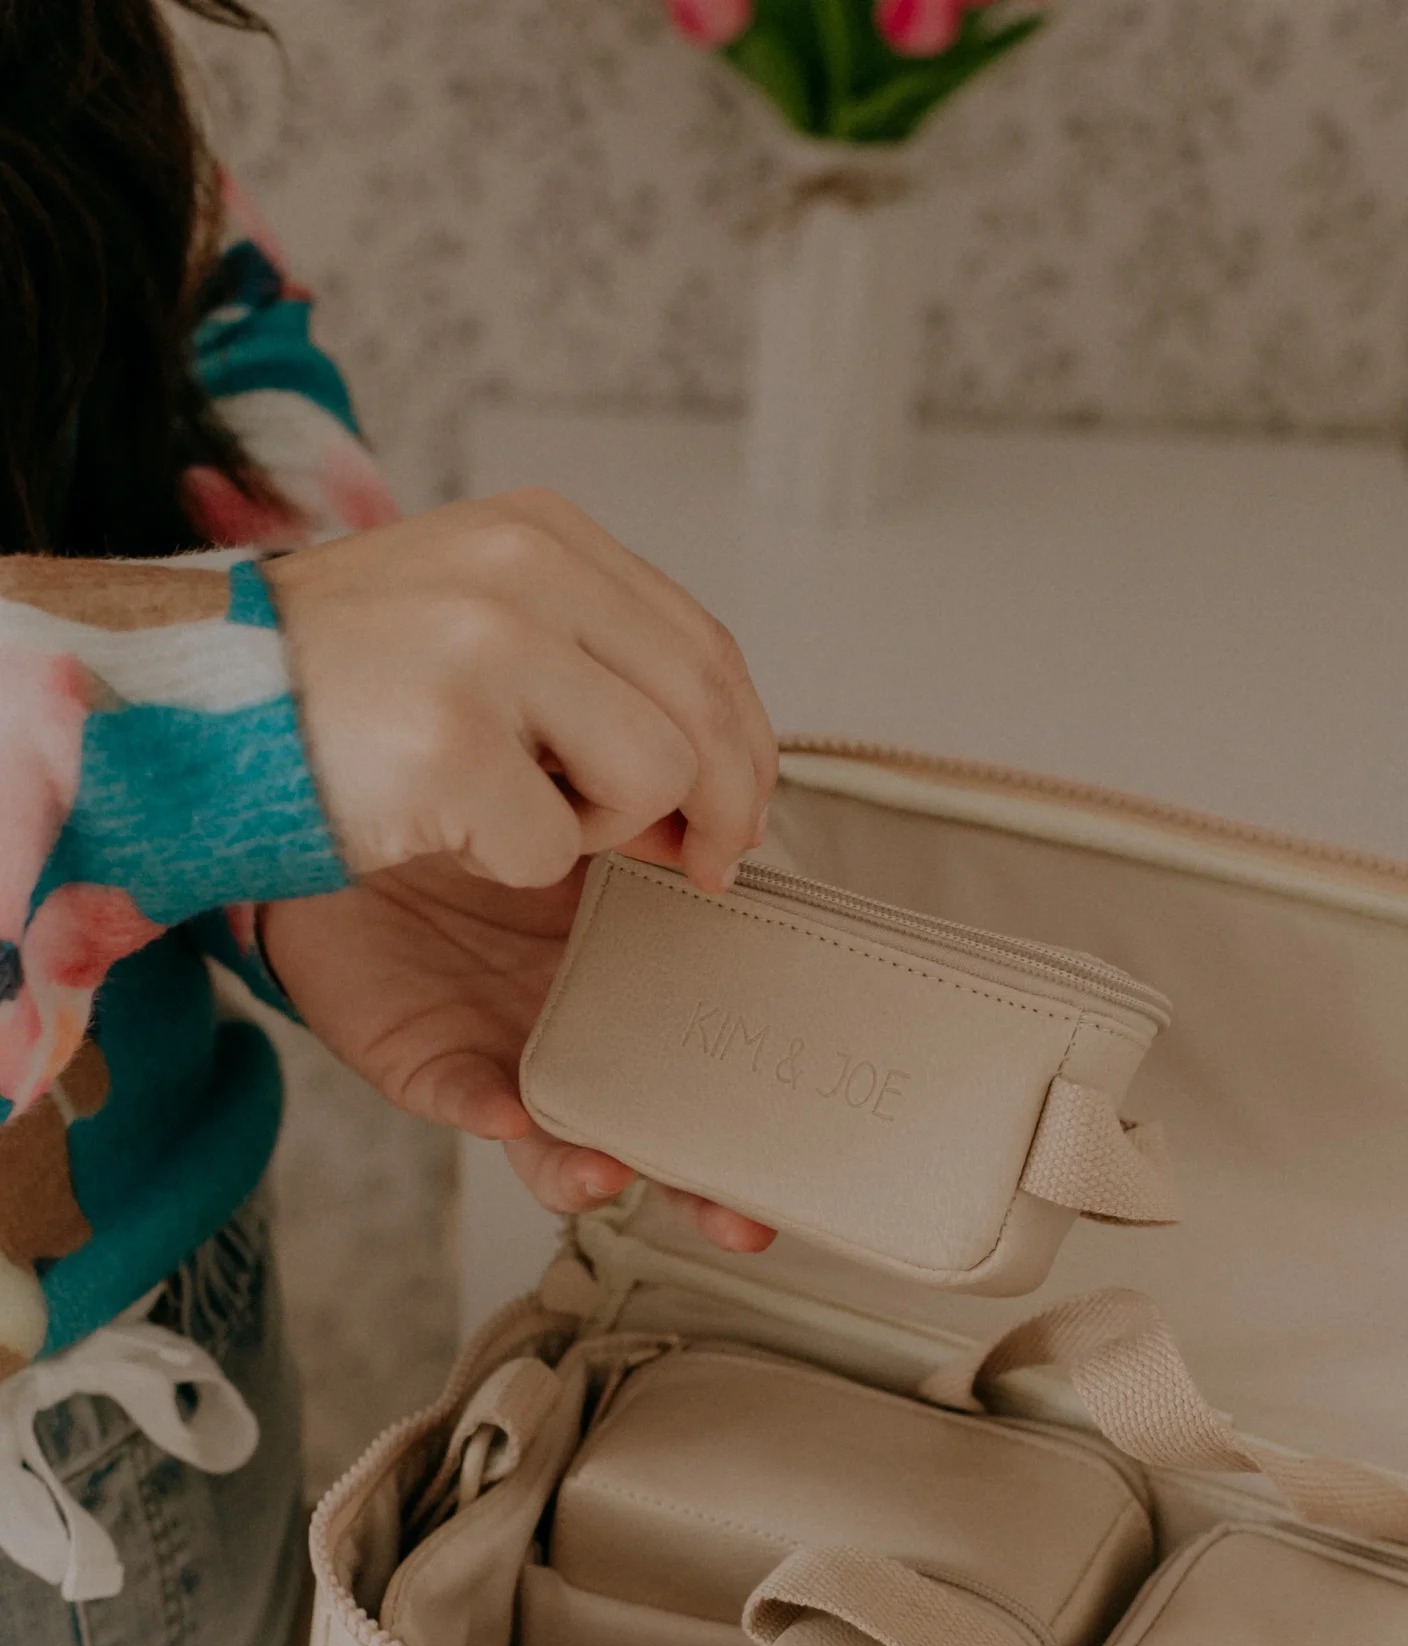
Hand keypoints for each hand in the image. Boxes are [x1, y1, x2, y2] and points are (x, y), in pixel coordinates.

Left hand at [259, 857, 775, 1251]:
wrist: (371, 821)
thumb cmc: (488, 828)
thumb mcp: (590, 825)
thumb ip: (663, 846)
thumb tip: (736, 850)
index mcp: (636, 999)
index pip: (711, 1079)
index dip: (758, 1127)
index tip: (801, 1148)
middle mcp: (579, 1051)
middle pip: (650, 1143)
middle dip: (697, 1194)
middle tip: (740, 1221)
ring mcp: (506, 1067)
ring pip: (553, 1152)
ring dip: (584, 1172)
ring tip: (609, 1172)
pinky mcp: (425, 1064)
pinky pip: (456, 1094)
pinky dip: (480, 1109)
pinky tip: (505, 1114)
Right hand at [265, 489, 776, 891]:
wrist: (183, 708)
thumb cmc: (334, 692)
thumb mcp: (475, 627)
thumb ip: (595, 668)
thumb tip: (715, 773)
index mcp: (541, 533)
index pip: (703, 645)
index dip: (743, 747)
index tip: (737, 818)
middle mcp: (523, 570)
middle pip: (704, 711)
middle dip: (720, 808)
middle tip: (696, 869)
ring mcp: (484, 650)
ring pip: (654, 775)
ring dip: (598, 828)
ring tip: (509, 810)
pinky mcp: (449, 743)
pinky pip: (554, 849)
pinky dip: (510, 866)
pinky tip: (441, 828)